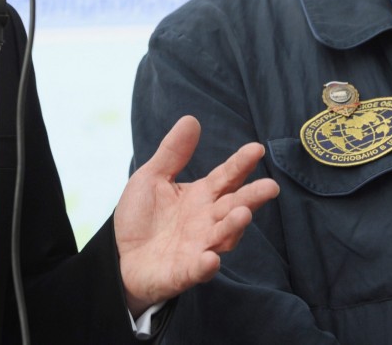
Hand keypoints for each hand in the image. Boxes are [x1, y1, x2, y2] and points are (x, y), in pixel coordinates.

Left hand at [114, 115, 278, 316]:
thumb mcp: (152, 177)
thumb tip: (191, 119)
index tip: (256, 148)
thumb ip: (173, 152)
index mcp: (201, 196)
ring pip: (223, 237)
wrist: (120, 257)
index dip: (241, 164)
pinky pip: (198, 270)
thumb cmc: (141, 216)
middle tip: (271, 187)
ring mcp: (198, 247)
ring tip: (243, 214)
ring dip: (234, 227)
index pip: (226, 177)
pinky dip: (205, 266)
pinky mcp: (184, 272)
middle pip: (234, 207)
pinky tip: (210, 259)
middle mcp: (206, 221)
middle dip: (252, 198)